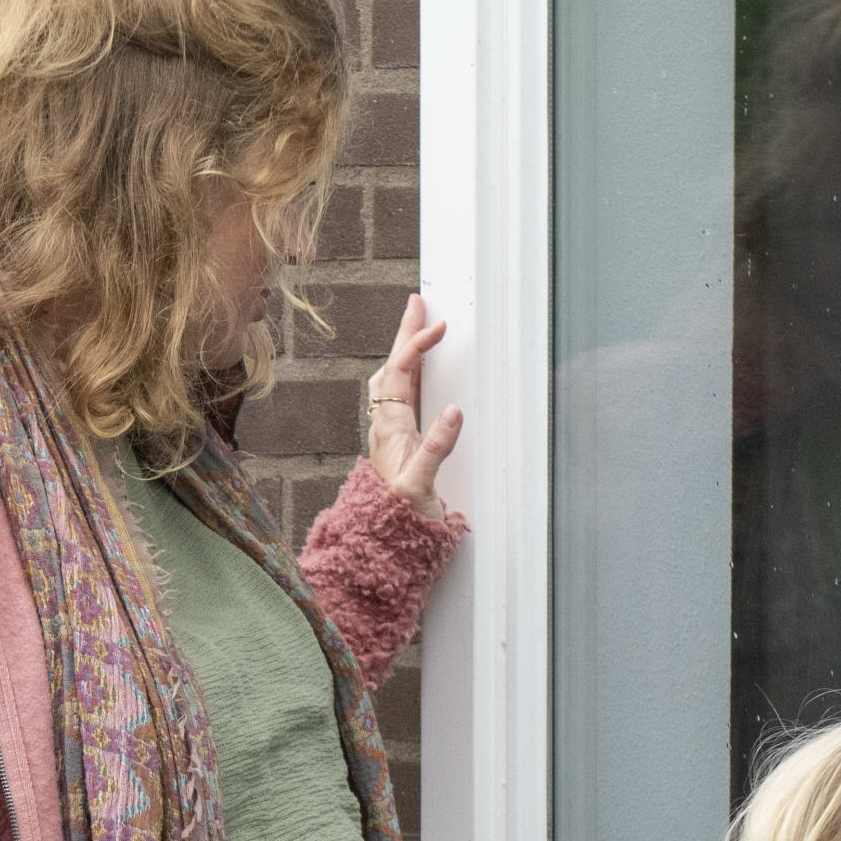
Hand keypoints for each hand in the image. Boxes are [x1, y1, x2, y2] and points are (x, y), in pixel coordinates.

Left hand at [363, 293, 462, 518]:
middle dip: (406, 332)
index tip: (439, 327)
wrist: (386, 537)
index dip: (418, 346)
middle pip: (392, 366)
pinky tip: (417, 369)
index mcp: (390, 428)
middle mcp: (386, 424)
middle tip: (418, 303)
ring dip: (405, 349)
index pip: (401, 373)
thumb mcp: (420, 483)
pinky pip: (400, 393)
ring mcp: (391, 429)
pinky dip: (409, 371)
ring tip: (416, 324)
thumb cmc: (400, 514)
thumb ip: (437, 448)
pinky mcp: (399, 437)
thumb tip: (454, 412)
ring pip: (394, 376)